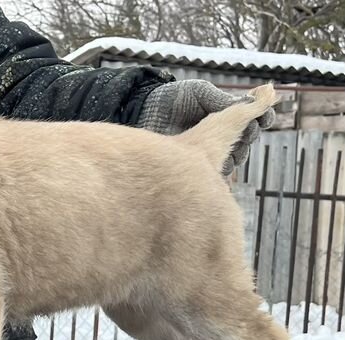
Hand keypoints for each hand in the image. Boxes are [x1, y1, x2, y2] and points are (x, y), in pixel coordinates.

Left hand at [137, 80, 274, 174]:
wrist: (146, 113)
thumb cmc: (172, 99)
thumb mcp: (199, 93)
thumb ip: (222, 99)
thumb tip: (250, 103)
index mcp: (226, 113)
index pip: (255, 118)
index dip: (264, 116)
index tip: (265, 115)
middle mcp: (223, 134)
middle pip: (249, 140)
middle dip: (251, 134)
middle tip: (247, 129)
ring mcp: (211, 151)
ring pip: (236, 158)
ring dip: (238, 153)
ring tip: (233, 147)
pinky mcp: (198, 166)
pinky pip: (216, 173)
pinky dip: (221, 170)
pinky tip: (218, 166)